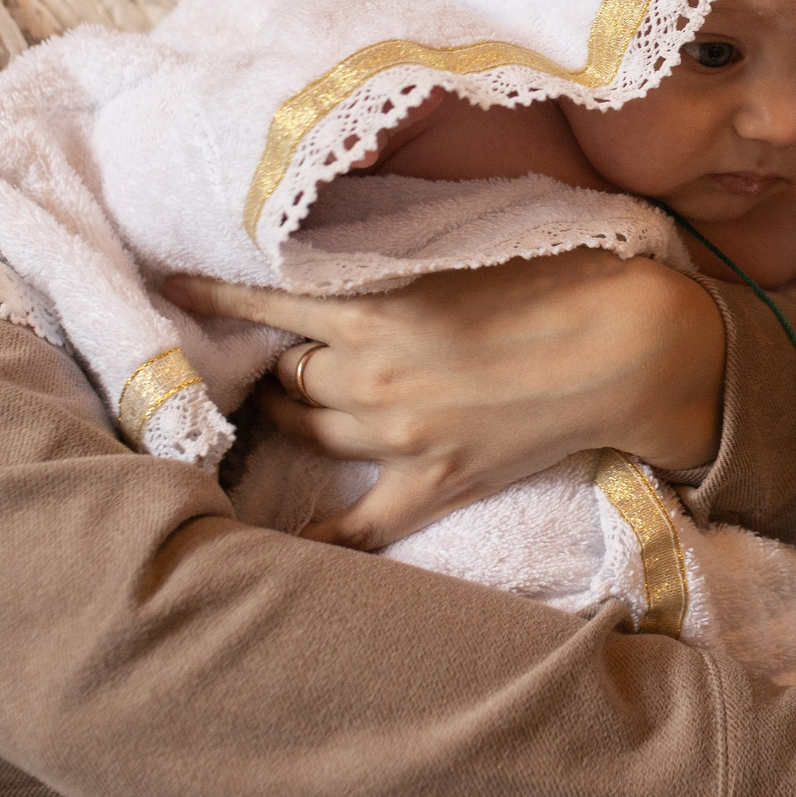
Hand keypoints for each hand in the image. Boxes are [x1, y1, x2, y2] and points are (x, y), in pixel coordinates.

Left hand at [163, 251, 723, 546]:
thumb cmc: (557, 280)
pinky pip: (360, 527)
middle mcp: (373, 381)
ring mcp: (402, 440)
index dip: (212, 298)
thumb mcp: (461, 254)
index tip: (168, 287)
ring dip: (294, 417)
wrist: (626, 347)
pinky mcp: (436, 483)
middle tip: (270, 354)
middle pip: (288, 379)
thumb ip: (394, 266)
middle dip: (274, 365)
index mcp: (375, 315)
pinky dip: (321, 538)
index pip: (266, 308)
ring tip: (285, 407)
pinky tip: (283, 542)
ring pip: (313, 432)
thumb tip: (347, 259)